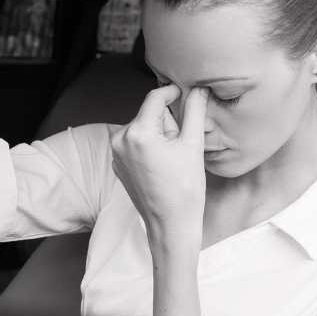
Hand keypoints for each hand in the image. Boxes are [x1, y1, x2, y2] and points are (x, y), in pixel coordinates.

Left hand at [110, 84, 208, 245]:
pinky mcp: (118, 166)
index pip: (155, 98)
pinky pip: (136, 145)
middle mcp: (120, 140)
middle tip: (182, 145)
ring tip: (173, 159)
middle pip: (149, 115)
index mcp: (138, 133)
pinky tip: (162, 166)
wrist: (171, 226)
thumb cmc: (185, 189)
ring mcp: (116, 155)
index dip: (172, 91)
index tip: (186, 92)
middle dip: (167, 122)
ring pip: (142, 129)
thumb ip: (195, 111)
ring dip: (159, 135)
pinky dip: (150, 148)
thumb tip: (200, 89)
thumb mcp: (193, 145)